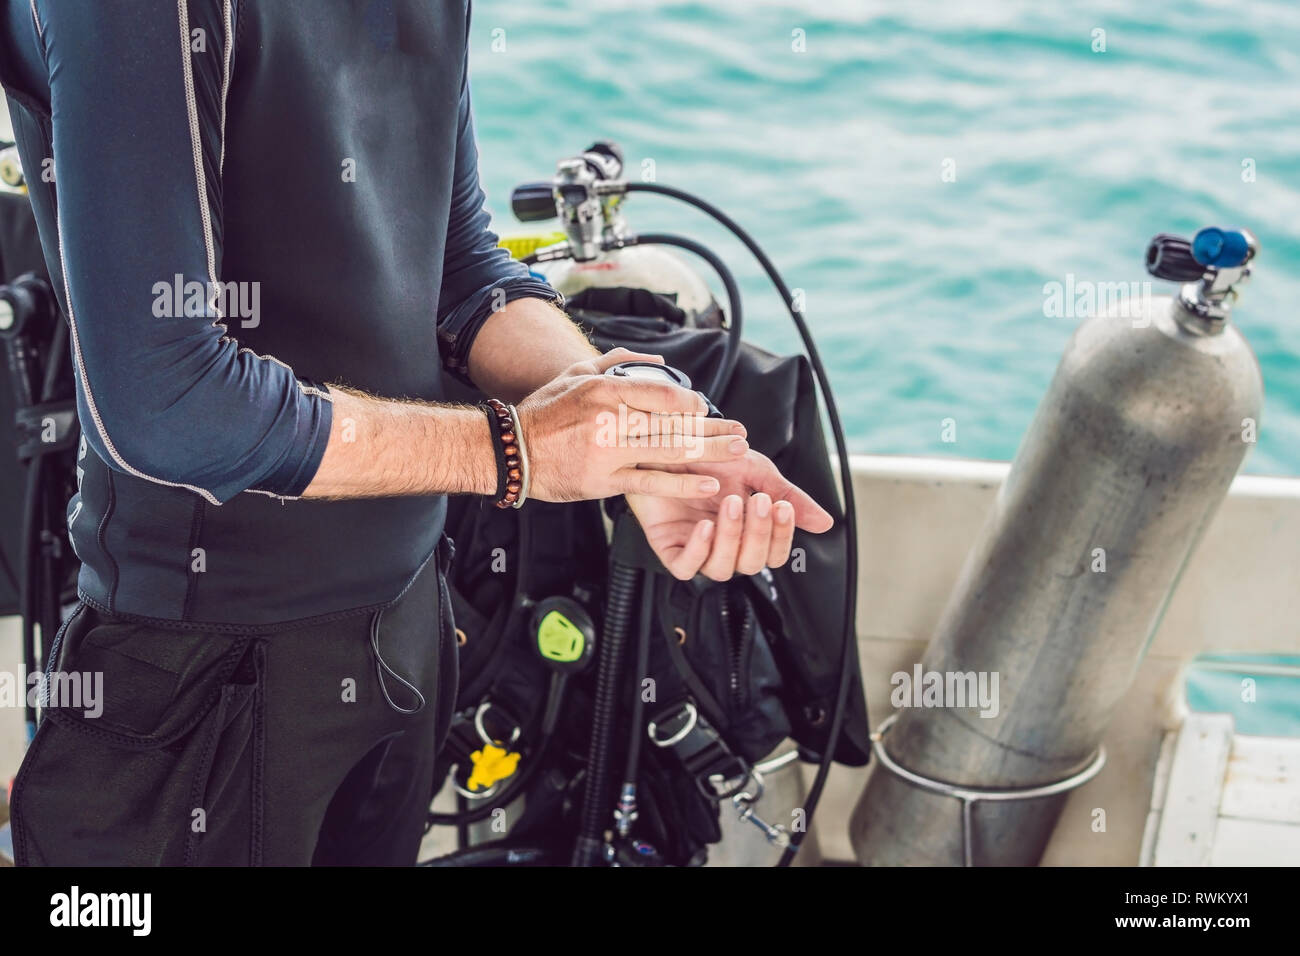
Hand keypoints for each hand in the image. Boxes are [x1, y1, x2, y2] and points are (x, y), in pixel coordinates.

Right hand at [516, 348, 749, 501]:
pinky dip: (681, 484)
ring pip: (667, 452)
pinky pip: (649, 482)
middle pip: (671, 425)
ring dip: (707, 453)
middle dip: (711, 431)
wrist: (512, 451)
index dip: (689, 402)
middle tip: (740, 433)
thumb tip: (656, 360)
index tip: (706, 409)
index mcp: (604, 390)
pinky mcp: (604, 481)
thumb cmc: (545, 412)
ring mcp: (608, 453)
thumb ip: (617, 363)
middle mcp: (609, 420)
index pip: (659, 394)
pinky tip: (707, 484)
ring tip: (736, 453)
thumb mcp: (577, 374)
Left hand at [626, 449, 833, 580]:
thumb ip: (789, 497)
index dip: (781, 536)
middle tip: (759, 501)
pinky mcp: (669, 549)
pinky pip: (686, 567)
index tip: (781, 506)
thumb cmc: (712, 459)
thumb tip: (826, 523)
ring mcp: (698, 550)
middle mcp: (726, 547)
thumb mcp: (757, 472)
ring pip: (722, 568)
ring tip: (731, 502)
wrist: (669, 442)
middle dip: (759, 534)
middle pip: (752, 564)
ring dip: (732, 536)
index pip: (774, 553)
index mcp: (750, 534)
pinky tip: (706, 525)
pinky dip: (699, 550)